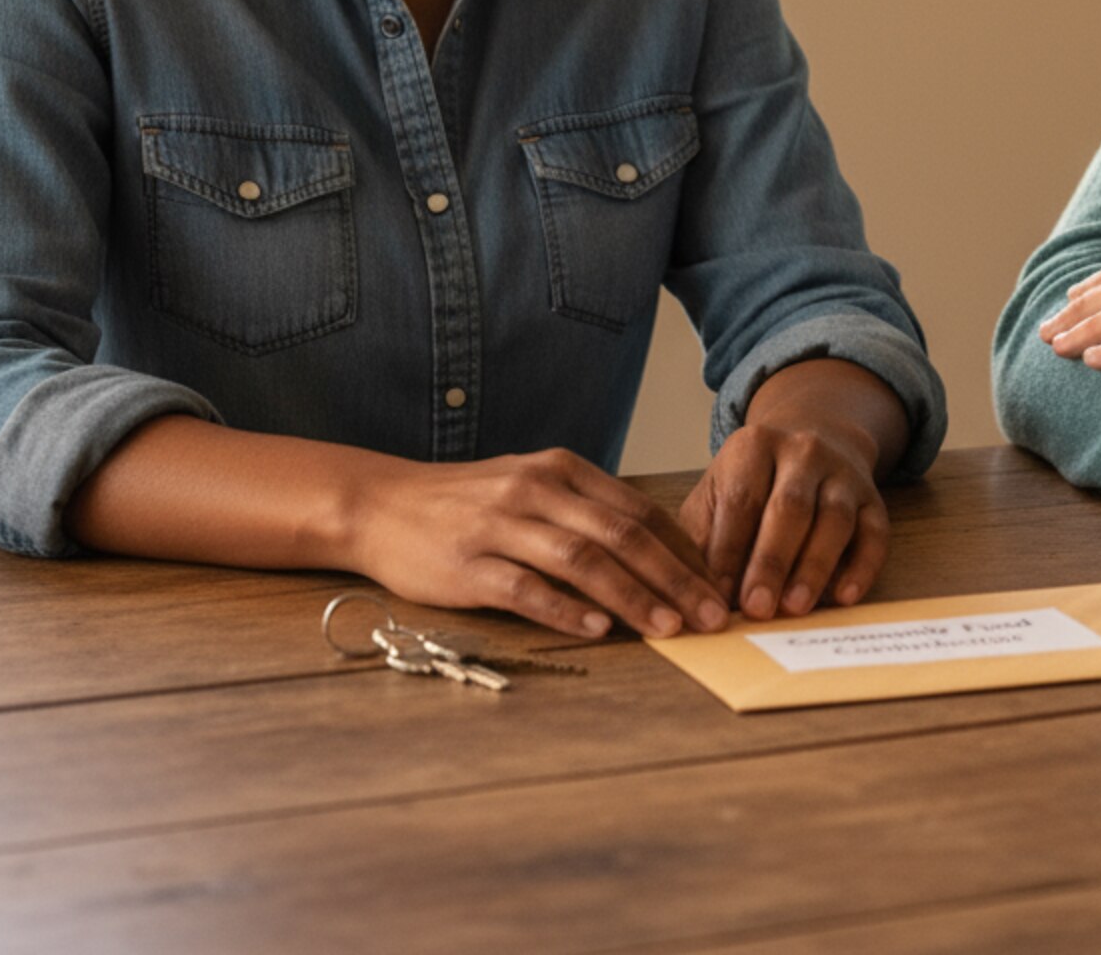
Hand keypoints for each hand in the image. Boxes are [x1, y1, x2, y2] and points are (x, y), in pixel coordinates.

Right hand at [349, 448, 731, 640]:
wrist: (383, 505)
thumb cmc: (470, 503)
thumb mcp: (534, 488)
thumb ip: (587, 513)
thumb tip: (657, 553)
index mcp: (562, 470)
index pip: (639, 510)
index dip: (683, 550)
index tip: (717, 585)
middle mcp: (537, 489)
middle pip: (622, 534)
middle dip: (675, 578)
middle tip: (711, 614)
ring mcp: (501, 525)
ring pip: (583, 560)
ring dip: (633, 597)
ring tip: (669, 628)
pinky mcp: (467, 565)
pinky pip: (526, 588)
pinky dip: (566, 609)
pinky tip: (598, 630)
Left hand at [678, 359, 905, 619]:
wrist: (813, 435)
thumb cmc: (753, 480)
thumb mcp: (718, 490)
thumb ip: (705, 537)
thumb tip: (698, 596)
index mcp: (755, 445)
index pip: (741, 500)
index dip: (727, 551)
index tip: (715, 596)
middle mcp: (803, 451)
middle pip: (789, 507)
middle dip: (771, 561)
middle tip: (757, 608)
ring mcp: (843, 472)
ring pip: (834, 518)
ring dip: (814, 566)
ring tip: (795, 607)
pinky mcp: (873, 497)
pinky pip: (874, 532)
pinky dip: (862, 567)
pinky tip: (844, 597)